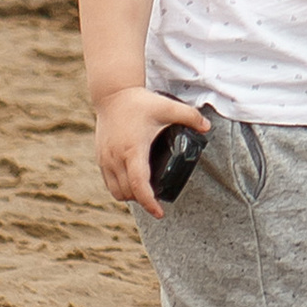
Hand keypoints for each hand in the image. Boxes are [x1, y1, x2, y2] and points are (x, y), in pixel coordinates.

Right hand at [94, 87, 207, 218]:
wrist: (112, 93)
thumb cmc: (139, 102)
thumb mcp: (167, 107)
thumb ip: (189, 116)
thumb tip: (207, 127)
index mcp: (133, 150)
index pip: (139, 185)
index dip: (149, 203)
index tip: (160, 213)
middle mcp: (116, 158)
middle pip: (128, 193)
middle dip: (143, 201)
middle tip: (157, 200)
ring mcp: (105, 159)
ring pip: (116, 191)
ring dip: (130, 196)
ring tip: (144, 194)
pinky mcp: (100, 157)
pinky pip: (108, 183)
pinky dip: (120, 188)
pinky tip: (131, 185)